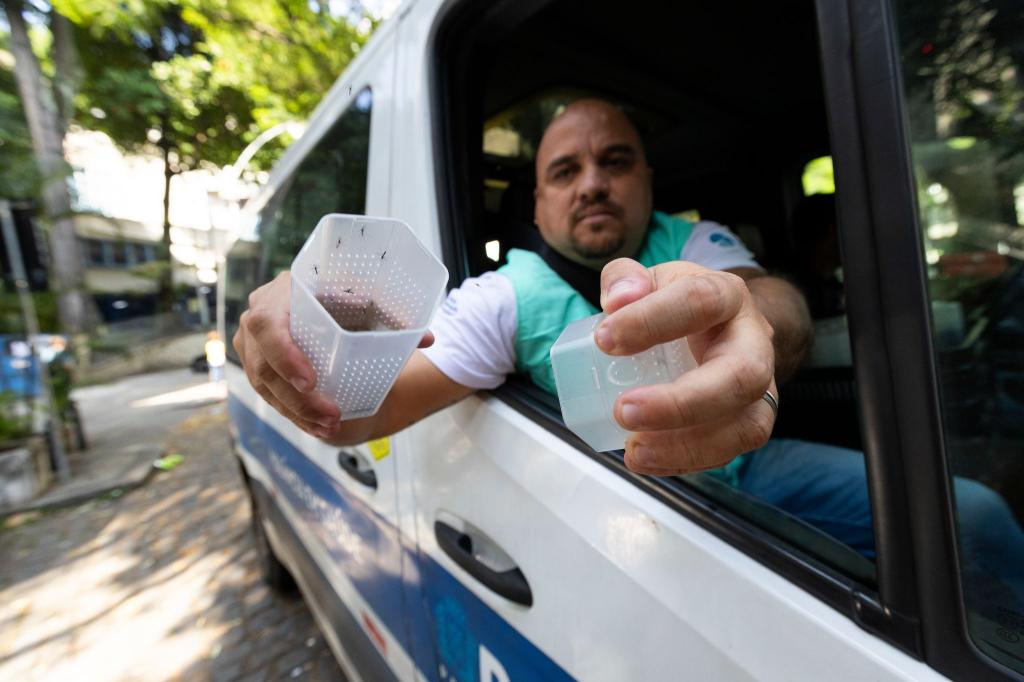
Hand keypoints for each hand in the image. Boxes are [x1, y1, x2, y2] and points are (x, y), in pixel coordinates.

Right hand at [233, 272, 434, 438]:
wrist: (327, 312)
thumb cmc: (347, 304)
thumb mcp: (367, 306)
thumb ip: (395, 318)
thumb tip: (427, 339)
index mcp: (283, 290)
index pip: (267, 324)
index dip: (284, 356)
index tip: (312, 382)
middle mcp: (258, 314)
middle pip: (263, 364)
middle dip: (297, 398)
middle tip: (331, 416)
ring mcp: (251, 344)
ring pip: (264, 386)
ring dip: (298, 411)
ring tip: (329, 425)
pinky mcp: (255, 366)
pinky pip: (268, 396)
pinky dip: (295, 415)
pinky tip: (318, 427)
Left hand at [597, 259, 776, 475]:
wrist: (719, 328)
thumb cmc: (677, 305)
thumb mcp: (651, 280)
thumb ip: (625, 280)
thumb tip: (617, 300)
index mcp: (727, 297)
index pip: (701, 302)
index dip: (652, 320)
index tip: (604, 340)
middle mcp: (753, 343)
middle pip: (741, 376)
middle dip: (681, 402)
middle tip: (624, 411)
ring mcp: (759, 388)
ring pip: (746, 425)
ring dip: (687, 445)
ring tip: (634, 449)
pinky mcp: (749, 423)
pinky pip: (730, 451)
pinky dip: (686, 460)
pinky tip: (647, 459)